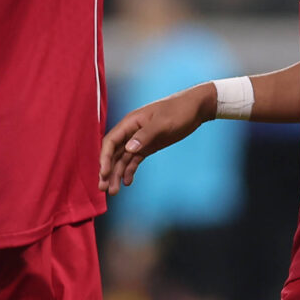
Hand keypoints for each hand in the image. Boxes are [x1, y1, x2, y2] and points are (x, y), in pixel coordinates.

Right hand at [100, 83, 218, 194]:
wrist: (195, 108)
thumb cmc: (179, 110)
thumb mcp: (163, 122)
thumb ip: (146, 135)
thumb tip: (128, 148)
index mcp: (130, 123)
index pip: (111, 142)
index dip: (104, 158)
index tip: (104, 174)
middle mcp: (131, 132)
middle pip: (113, 153)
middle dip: (107, 171)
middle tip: (104, 189)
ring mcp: (139, 140)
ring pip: (122, 159)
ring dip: (117, 174)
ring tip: (114, 192)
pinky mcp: (148, 146)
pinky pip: (134, 160)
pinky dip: (129, 171)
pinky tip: (128, 182)